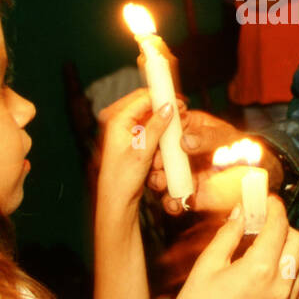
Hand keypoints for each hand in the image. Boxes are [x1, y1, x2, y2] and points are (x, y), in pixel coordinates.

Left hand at [94, 89, 179, 218]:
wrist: (116, 200)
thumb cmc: (122, 179)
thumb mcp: (142, 151)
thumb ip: (156, 127)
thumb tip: (169, 107)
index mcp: (116, 120)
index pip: (142, 97)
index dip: (162, 97)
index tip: (181, 102)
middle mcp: (118, 121)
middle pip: (145, 104)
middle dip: (163, 109)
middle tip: (182, 114)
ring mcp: (123, 130)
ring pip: (148, 117)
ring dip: (162, 122)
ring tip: (176, 128)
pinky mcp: (130, 140)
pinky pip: (148, 128)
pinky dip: (159, 132)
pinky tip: (168, 139)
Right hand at [147, 109, 252, 214]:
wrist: (257, 174)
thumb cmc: (241, 147)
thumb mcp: (227, 137)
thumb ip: (207, 137)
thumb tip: (185, 140)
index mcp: (185, 129)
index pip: (163, 128)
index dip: (156, 134)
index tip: (155, 140)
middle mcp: (178, 152)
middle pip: (156, 155)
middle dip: (153, 160)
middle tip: (158, 165)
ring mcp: (181, 173)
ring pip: (159, 178)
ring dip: (157, 181)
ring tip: (162, 183)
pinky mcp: (187, 194)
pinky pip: (174, 200)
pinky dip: (172, 203)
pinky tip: (176, 202)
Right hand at [166, 196, 298, 298]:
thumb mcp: (206, 266)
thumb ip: (228, 235)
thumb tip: (241, 212)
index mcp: (259, 269)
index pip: (279, 226)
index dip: (274, 208)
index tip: (266, 199)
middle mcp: (280, 285)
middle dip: (283, 227)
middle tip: (261, 223)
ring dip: (287, 249)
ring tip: (261, 248)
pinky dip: (290, 271)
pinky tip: (267, 271)